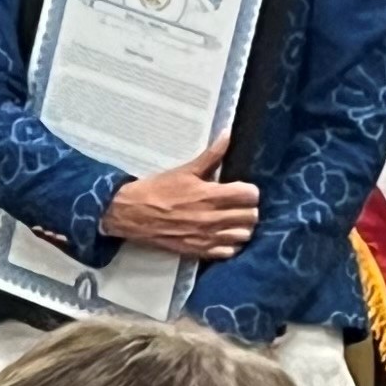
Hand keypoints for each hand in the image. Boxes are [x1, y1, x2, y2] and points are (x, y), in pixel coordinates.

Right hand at [101, 142, 260, 260]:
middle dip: (248, 208)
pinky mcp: (200, 251)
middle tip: (238, 204)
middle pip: (251, 216)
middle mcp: (213, 218)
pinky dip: (231, 244)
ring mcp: (207, 237)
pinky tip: (223, 234)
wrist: (133, 214)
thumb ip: (212, 155)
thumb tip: (227, 134)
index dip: (249, 191)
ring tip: (233, 219)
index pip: (251, 196)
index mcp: (211, 195)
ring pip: (244, 235)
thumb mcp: (186, 170)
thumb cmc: (158, 190)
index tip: (242, 189)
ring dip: (242, 226)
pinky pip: (229, 252)